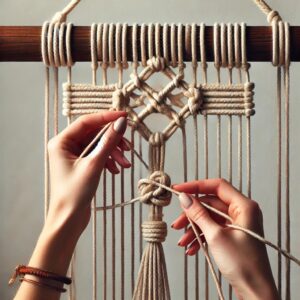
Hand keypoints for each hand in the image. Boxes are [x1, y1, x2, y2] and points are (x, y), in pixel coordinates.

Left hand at [47, 111, 130, 233]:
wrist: (68, 220)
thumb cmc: (74, 194)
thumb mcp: (94, 165)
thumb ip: (108, 142)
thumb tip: (121, 123)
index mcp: (62, 142)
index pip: (87, 122)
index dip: (106, 117)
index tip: (124, 117)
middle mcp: (66, 146)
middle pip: (94, 134)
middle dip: (113, 140)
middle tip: (128, 147)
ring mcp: (74, 156)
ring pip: (98, 145)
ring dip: (113, 152)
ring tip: (125, 164)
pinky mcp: (81, 165)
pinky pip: (98, 155)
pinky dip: (109, 160)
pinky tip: (116, 170)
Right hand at [172, 179, 278, 299]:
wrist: (255, 292)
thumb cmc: (243, 264)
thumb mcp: (216, 236)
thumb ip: (199, 214)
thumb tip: (184, 198)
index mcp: (244, 206)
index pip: (217, 186)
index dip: (196, 186)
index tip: (179, 189)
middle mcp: (241, 211)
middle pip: (210, 203)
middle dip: (192, 214)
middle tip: (177, 223)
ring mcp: (237, 224)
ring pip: (209, 217)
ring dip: (194, 228)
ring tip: (182, 241)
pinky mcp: (232, 235)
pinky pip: (212, 229)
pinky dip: (201, 236)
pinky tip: (191, 248)